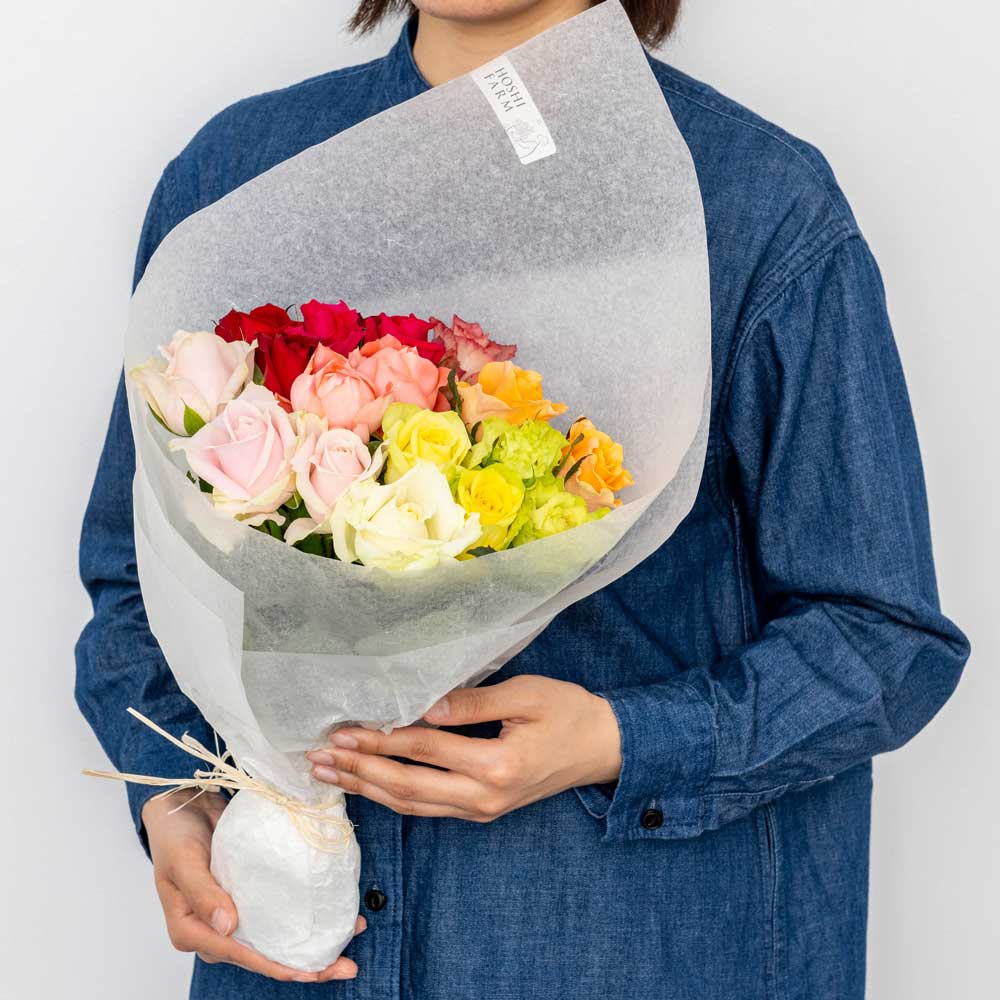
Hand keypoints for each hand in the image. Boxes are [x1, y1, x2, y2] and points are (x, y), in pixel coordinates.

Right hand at [142, 790, 363, 982]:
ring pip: (275, 938)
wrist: (182, 805)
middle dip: (304, 965)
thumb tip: (228, 927)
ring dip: (311, 941)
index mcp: (191, 931)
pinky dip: (305, 915)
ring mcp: (233, 914)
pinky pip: (278, 912)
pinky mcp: (249, 896)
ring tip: (351, 936)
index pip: (238, 954)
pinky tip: (335, 912)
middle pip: (262, 955)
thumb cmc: (174, 834)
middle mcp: (214, 931)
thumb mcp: (183, 861)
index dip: (273, 966)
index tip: (307, 972)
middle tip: (344, 966)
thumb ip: (203, 893)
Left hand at [307, 675, 621, 822]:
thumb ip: (473, 702)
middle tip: (318, 757)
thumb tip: (424, 706)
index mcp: (496, 766)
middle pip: (407, 786)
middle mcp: (483, 798)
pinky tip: (370, 786)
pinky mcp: (481, 812)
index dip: (379, 739)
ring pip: (412, 805)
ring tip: (330, 774)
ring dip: (368, 789)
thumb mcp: (526, 694)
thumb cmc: (568, 712)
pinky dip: (393, 798)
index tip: (341, 731)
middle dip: (359, 770)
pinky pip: (428, 809)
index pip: (423, 749)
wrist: (603, 748)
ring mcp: (481, 811)